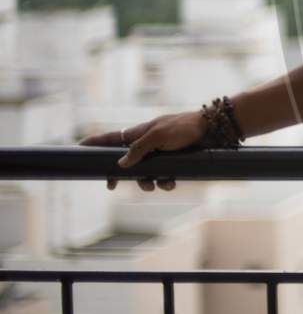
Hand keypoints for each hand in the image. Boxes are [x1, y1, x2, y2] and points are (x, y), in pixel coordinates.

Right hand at [78, 112, 207, 191]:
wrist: (214, 130)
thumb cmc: (184, 128)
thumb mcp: (158, 136)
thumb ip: (138, 149)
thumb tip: (120, 165)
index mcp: (138, 133)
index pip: (110, 138)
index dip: (94, 144)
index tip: (77, 149)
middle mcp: (146, 144)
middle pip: (125, 163)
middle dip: (123, 176)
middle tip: (113, 186)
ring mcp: (159, 153)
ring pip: (144, 174)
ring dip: (148, 182)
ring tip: (157, 184)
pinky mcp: (173, 162)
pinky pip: (162, 176)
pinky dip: (164, 182)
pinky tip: (171, 182)